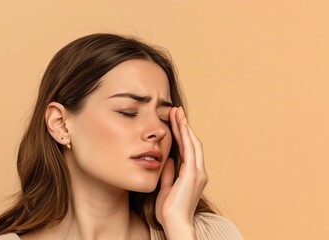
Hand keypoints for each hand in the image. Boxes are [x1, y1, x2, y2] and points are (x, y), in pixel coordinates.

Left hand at [155, 107, 208, 235]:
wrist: (174, 223)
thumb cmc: (169, 210)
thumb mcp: (166, 187)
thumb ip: (169, 173)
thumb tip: (169, 160)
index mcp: (192, 175)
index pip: (187, 149)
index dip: (181, 134)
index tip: (175, 121)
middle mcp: (198, 172)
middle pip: (192, 142)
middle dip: (184, 125)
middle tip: (176, 111)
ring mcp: (197, 172)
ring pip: (192, 143)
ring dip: (184, 127)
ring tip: (176, 112)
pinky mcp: (192, 174)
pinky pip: (189, 150)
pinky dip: (184, 136)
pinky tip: (179, 126)